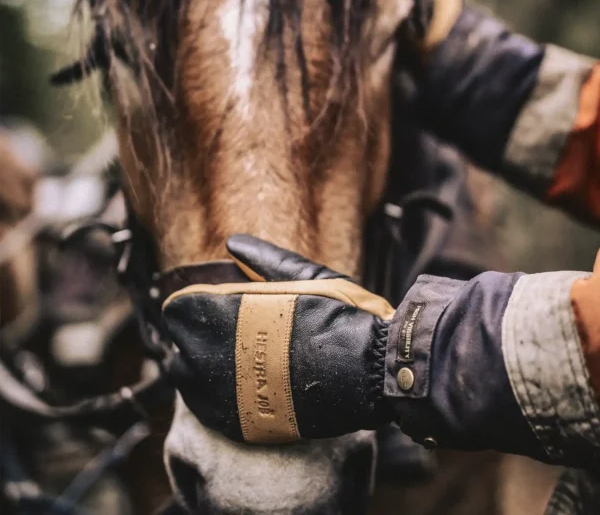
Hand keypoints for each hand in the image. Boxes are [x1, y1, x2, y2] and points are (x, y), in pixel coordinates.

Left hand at [162, 235, 394, 443]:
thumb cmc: (342, 316)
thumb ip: (264, 259)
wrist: (373, 370)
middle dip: (194, 334)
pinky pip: (207, 412)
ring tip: (229, 356)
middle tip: (221, 329)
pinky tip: (234, 385)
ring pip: (186, 380)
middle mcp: (217, 356)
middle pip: (178, 345)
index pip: (177, 310)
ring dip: (199, 365)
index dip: (192, 303)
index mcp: (226, 314)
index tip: (209, 303)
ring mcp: (228, 395)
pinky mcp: (244, 424)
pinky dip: (212, 396)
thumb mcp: (306, 276)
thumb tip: (233, 242)